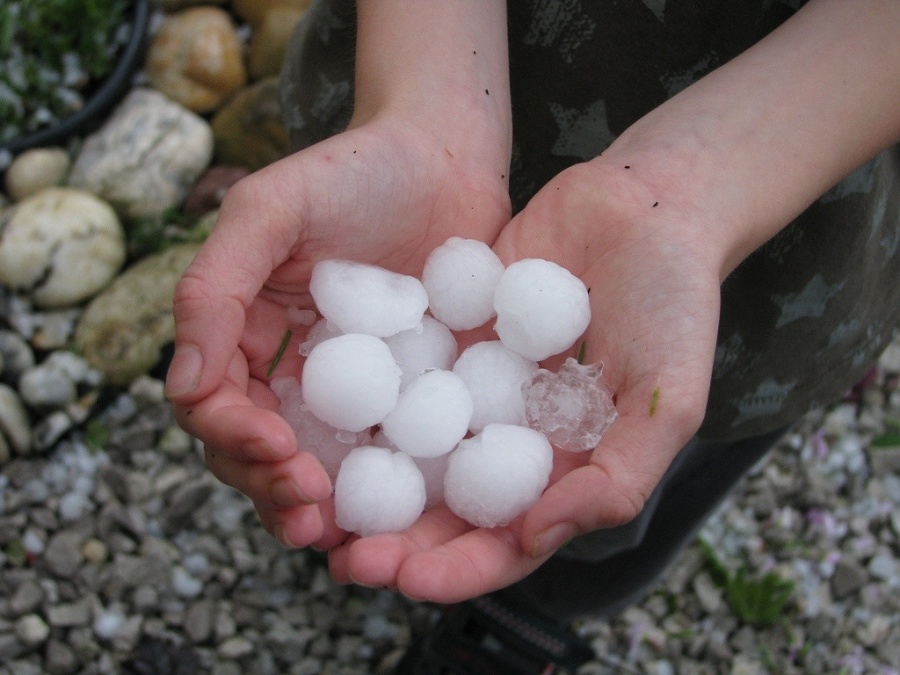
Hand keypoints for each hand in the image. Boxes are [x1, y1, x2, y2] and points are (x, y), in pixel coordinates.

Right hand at [166, 117, 510, 549]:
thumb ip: (215, 289)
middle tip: (307, 507)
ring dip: (314, 504)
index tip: (273, 445)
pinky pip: (385, 448)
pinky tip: (394, 512)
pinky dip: (380, 486)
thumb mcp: (270, 211)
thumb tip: (181, 388)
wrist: (448, 157)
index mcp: (245, 329)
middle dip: (270, 484)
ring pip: (315, 462)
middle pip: (258, 447)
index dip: (231, 432)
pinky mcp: (408, 393)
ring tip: (335, 532)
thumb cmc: (356, 170)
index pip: (215, 400)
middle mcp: (292, 367)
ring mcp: (352, 387)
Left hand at [327, 157, 723, 600]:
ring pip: (417, 449)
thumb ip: (617, 478)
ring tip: (316, 502)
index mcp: (568, 468)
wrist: (644, 207)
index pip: (509, 540)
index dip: (459, 569)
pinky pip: (406, 375)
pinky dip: (371, 401)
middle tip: (343, 556)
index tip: (406, 579)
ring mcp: (480, 387)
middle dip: (399, 540)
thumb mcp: (668, 401)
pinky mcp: (453, 335)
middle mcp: (517, 437)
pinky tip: (324, 417)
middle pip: (450, 507)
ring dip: (372, 483)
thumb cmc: (674, 304)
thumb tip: (535, 535)